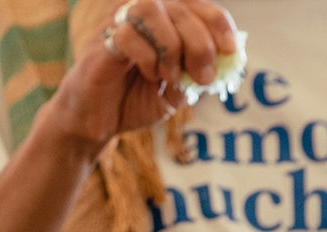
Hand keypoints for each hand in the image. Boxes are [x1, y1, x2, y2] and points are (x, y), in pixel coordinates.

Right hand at [41, 0, 237, 148]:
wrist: (95, 124)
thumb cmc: (133, 100)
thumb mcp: (178, 90)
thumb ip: (199, 72)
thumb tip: (227, 58)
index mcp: (165, 18)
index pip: (199, 5)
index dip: (219, 24)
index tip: (231, 51)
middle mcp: (141, 11)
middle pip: (180, 7)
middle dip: (199, 44)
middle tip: (202, 78)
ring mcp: (118, 22)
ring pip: (151, 9)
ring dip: (171, 46)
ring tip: (170, 77)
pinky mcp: (101, 40)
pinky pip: (128, 34)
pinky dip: (147, 58)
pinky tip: (150, 76)